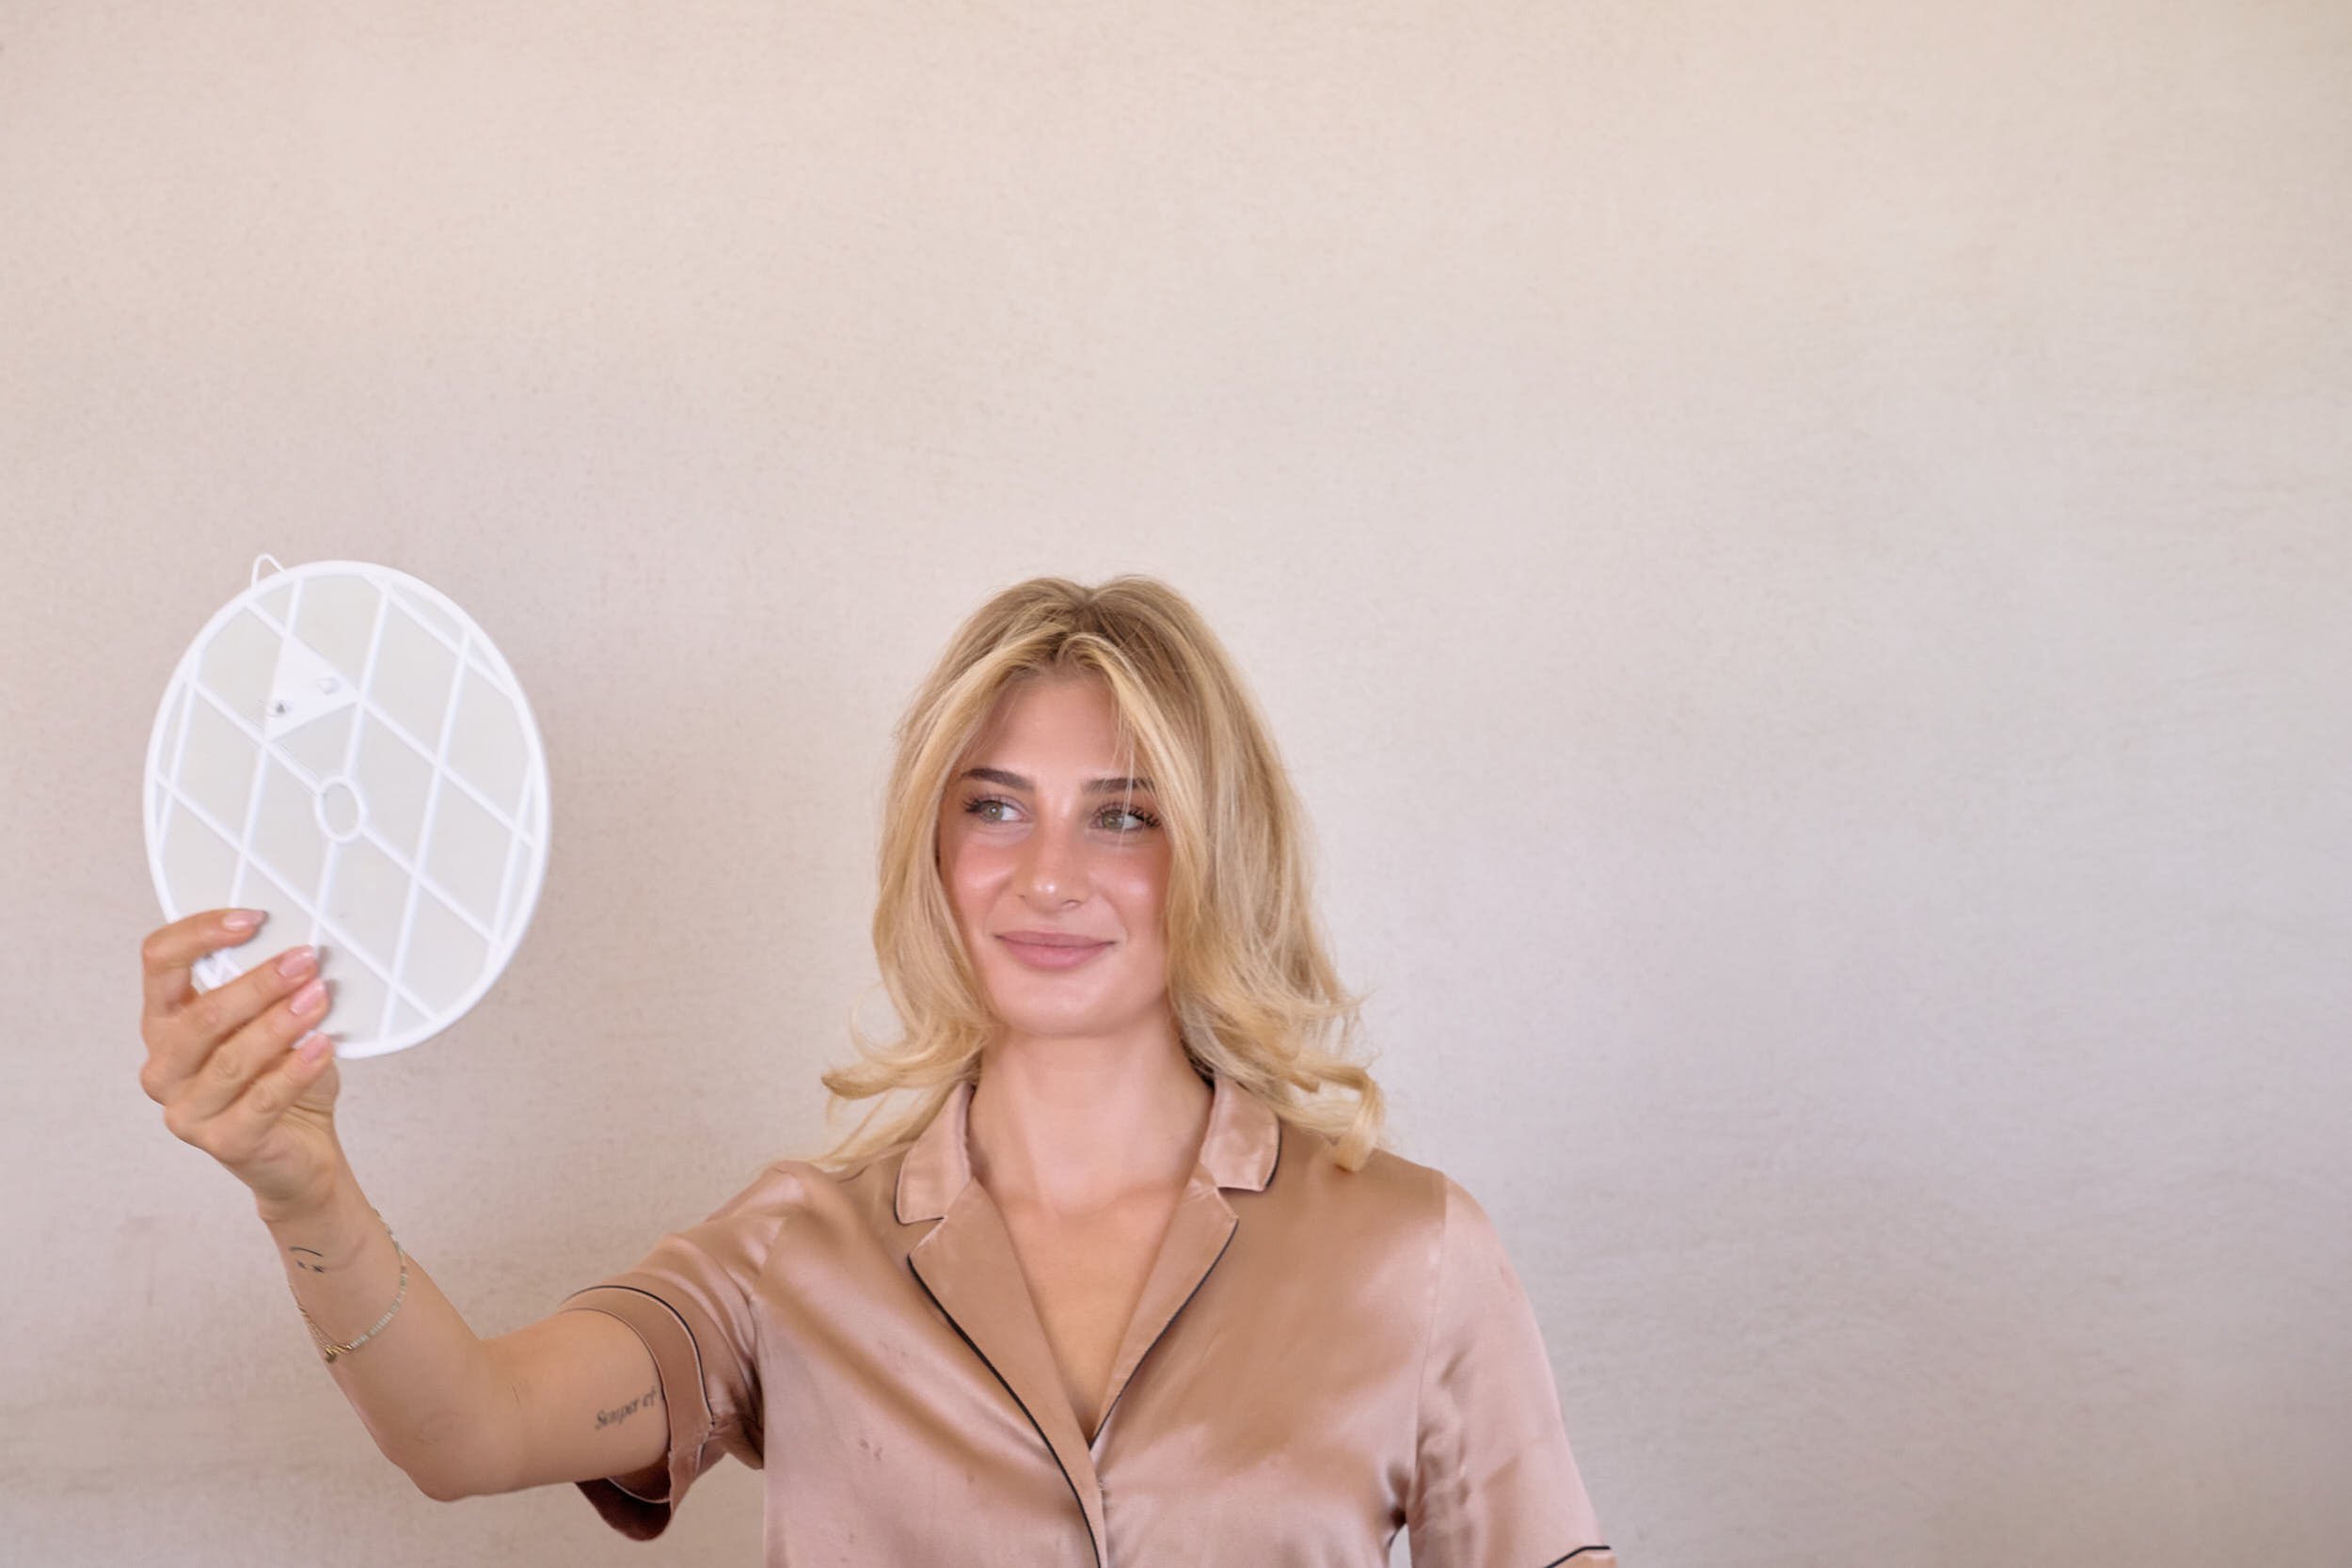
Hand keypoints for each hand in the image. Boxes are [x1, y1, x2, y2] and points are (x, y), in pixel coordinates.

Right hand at [137, 908, 346, 1216]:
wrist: (299, 1150)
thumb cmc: (280, 1076)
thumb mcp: (270, 1022)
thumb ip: (269, 988)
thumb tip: (300, 945)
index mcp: (165, 1024)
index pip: (159, 963)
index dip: (200, 933)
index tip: (254, 917)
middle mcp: (164, 1066)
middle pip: (200, 1015)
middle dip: (258, 984)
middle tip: (305, 960)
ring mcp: (186, 1110)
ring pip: (232, 1058)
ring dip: (281, 1023)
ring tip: (320, 998)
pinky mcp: (222, 1142)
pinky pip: (262, 1099)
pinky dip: (297, 1069)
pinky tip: (323, 1046)